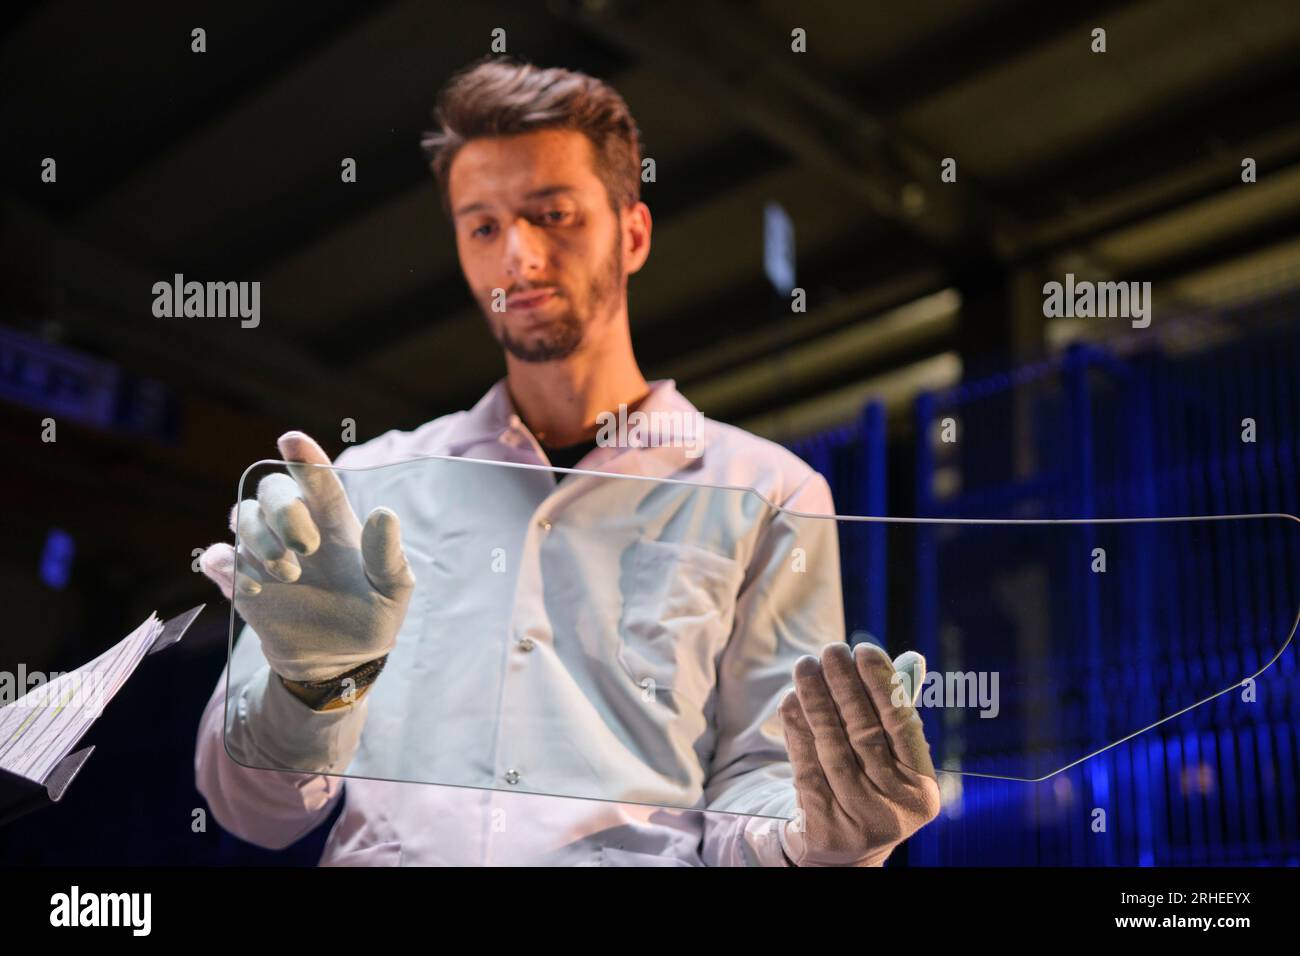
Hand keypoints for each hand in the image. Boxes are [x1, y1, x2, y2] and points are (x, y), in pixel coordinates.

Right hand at [199, 431, 416, 681]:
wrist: (339, 661)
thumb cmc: (372, 616)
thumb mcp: (393, 591)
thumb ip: (389, 556)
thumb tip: (384, 514)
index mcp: (335, 522)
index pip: (317, 480)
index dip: (305, 459)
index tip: (292, 440)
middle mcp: (296, 528)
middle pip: (271, 489)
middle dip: (283, 510)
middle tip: (306, 547)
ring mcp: (265, 552)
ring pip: (241, 516)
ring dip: (260, 540)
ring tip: (289, 574)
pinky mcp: (241, 580)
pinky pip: (217, 557)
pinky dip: (228, 565)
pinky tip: (255, 587)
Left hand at [778, 641, 940, 865]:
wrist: (846, 850)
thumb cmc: (873, 783)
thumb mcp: (895, 757)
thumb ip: (899, 710)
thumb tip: (909, 659)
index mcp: (921, 787)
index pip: (902, 725)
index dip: (883, 684)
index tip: (864, 649)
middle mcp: (894, 807)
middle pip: (865, 733)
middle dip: (845, 685)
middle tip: (831, 649)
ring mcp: (857, 819)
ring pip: (832, 747)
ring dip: (816, 700)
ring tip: (806, 665)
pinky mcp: (822, 825)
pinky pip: (805, 766)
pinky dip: (797, 729)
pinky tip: (791, 699)